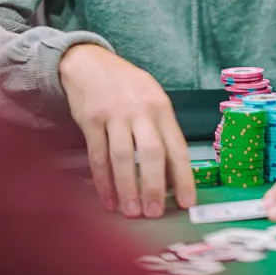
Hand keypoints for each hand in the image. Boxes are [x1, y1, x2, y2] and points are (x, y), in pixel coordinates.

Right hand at [59, 44, 194, 217]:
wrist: (88, 62)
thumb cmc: (125, 86)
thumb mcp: (151, 99)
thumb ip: (161, 132)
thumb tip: (172, 177)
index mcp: (161, 107)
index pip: (177, 146)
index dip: (184, 177)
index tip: (187, 202)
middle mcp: (140, 110)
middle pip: (151, 152)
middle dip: (154, 186)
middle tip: (154, 212)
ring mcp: (114, 114)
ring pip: (122, 156)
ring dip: (127, 187)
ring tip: (131, 212)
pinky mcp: (90, 119)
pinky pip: (98, 155)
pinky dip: (103, 181)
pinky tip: (108, 199)